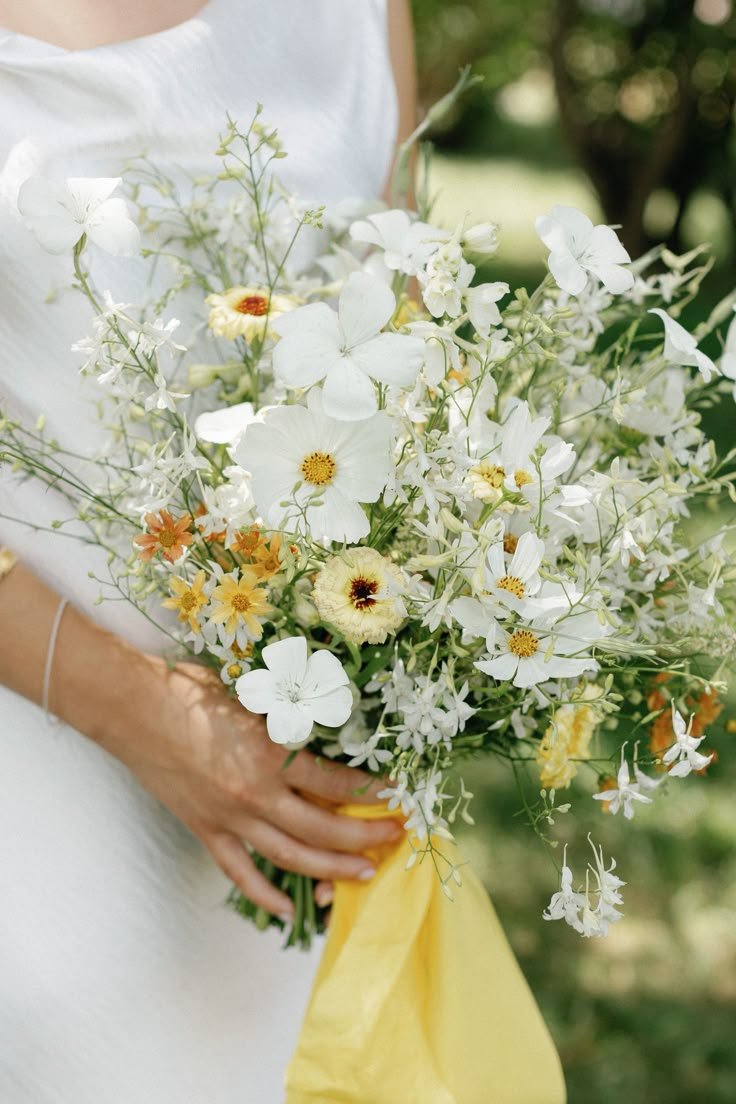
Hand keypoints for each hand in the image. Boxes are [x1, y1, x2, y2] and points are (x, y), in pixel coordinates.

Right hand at [99, 658, 399, 918]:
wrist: (135, 707)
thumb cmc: (194, 691)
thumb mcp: (255, 698)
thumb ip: (289, 722)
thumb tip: (324, 733)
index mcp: (273, 755)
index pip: (336, 784)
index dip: (371, 792)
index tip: (396, 796)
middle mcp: (257, 795)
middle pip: (324, 829)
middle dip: (365, 836)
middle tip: (395, 837)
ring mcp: (230, 819)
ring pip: (292, 857)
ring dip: (333, 869)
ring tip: (365, 873)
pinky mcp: (206, 830)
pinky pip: (241, 873)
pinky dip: (265, 894)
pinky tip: (289, 909)